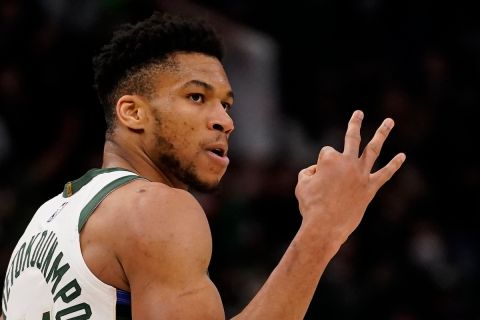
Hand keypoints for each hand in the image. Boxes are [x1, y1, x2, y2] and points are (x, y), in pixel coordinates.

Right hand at [295, 110, 405, 243]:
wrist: (325, 226)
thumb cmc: (311, 205)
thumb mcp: (301, 184)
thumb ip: (308, 172)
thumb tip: (319, 173)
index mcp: (329, 158)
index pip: (326, 153)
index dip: (319, 168)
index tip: (317, 182)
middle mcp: (347, 162)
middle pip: (352, 138)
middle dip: (355, 124)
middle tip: (359, 113)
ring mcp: (361, 174)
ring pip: (373, 149)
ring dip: (381, 134)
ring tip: (389, 122)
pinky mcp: (370, 188)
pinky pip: (385, 174)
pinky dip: (394, 165)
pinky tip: (402, 156)